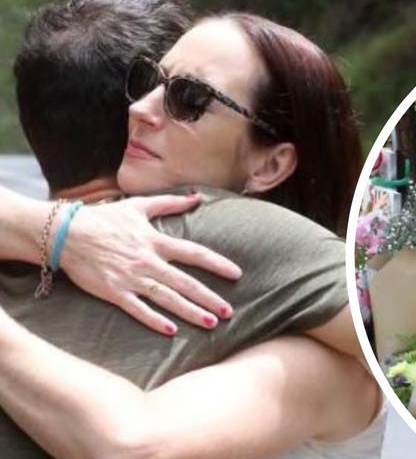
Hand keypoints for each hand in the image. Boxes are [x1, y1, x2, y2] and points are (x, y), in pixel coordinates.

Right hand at [59, 194, 240, 334]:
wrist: (65, 233)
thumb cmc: (104, 219)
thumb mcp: (139, 206)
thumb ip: (170, 203)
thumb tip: (197, 197)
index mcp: (155, 241)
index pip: (194, 253)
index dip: (217, 263)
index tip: (237, 274)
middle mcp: (148, 261)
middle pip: (185, 282)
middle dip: (209, 298)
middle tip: (229, 312)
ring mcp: (131, 278)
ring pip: (166, 298)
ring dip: (190, 312)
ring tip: (211, 323)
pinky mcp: (114, 292)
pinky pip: (137, 309)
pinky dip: (153, 320)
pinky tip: (171, 331)